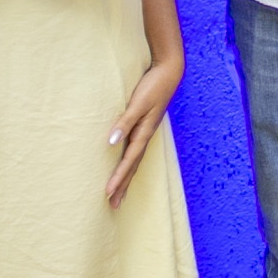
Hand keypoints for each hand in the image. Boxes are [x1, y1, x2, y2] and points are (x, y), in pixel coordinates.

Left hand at [105, 56, 180, 206]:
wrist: (169, 72)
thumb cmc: (153, 86)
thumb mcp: (138, 103)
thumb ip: (124, 122)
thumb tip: (111, 141)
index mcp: (143, 133)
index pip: (129, 161)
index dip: (119, 177)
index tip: (108, 193)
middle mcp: (145, 135)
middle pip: (133, 166)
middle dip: (123, 186)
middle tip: (114, 205)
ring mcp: (146, 131)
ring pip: (135, 160)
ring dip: (127, 177)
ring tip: (120, 193)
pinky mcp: (145, 126)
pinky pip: (135, 150)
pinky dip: (130, 163)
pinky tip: (126, 165)